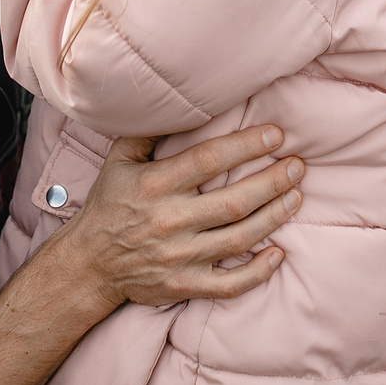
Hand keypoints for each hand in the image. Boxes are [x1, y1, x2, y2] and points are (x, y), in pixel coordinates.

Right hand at [51, 126, 302, 312]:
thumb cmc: (109, 204)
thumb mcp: (120, 160)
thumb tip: (179, 99)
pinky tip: (278, 253)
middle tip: (298, 166)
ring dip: (275, 217)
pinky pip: (230, 284)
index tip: (276, 135)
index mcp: (155, 184)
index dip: (247, 146)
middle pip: (235, 201)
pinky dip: (258, 271)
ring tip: (296, 197)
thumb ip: (148, 130)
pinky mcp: (184, 285)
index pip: (209, 160)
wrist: (87, 263)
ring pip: (240, 238)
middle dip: (274, 181)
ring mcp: (179, 257)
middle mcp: (169, 221)